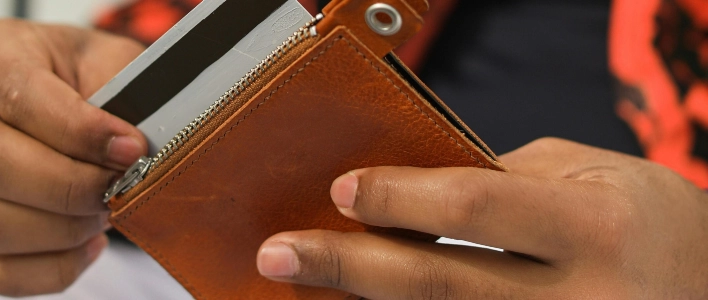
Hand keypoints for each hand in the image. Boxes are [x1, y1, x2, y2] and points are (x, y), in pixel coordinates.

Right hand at [0, 19, 146, 295]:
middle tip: (118, 187)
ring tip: (105, 211)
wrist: (71, 93)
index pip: (16, 96)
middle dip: (69, 187)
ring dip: (61, 230)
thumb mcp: (111, 59)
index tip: (130, 149)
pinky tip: (89, 242)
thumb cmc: (86, 74)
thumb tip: (127, 150)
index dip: (79, 132)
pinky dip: (53, 268)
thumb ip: (120, 91)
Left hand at [257, 138, 707, 298]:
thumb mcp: (599, 177)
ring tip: (305, 289)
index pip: (474, 208)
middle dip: (348, 268)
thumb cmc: (653, 229)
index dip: (399, 199)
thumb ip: (507, 183)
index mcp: (597, 228)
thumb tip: (412, 195)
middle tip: (279, 253)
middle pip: (439, 286)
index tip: (341, 190)